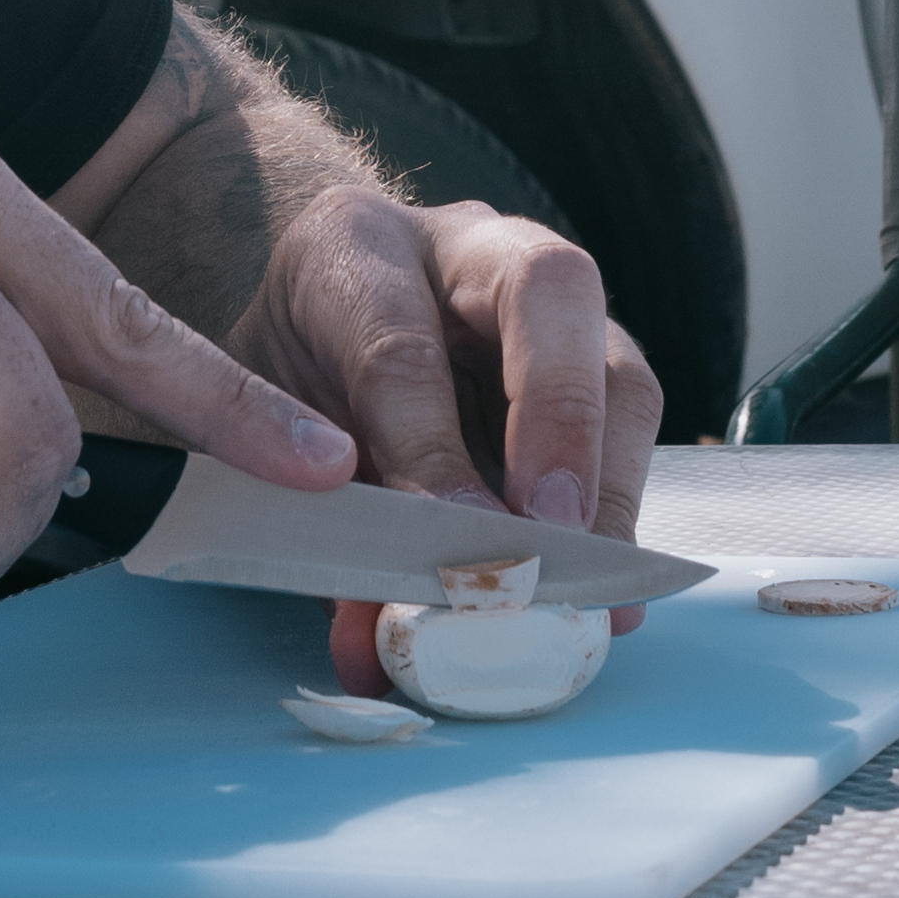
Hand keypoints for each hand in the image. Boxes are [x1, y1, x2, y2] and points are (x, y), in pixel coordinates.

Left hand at [226, 186, 662, 690]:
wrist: (314, 327)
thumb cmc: (288, 383)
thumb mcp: (269, 441)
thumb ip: (317, 531)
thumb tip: (369, 650)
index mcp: (353, 248)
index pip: (398, 345)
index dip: (428, 451)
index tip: (453, 544)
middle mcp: (464, 247)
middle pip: (549, 284)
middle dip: (560, 414)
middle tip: (553, 532)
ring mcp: (541, 295)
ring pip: (616, 358)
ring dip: (610, 480)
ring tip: (589, 583)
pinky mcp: (590, 354)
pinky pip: (629, 421)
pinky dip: (619, 508)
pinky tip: (603, 586)